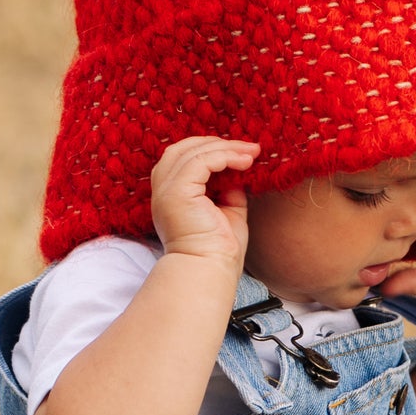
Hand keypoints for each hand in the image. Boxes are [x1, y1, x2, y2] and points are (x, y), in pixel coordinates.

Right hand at [151, 136, 258, 271]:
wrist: (210, 271)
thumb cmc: (219, 251)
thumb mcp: (228, 211)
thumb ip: (229, 190)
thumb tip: (238, 172)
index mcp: (172, 195)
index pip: (185, 158)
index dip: (213, 150)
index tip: (244, 153)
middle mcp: (163, 190)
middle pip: (185, 148)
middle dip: (219, 143)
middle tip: (250, 148)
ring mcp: (167, 190)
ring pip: (194, 151)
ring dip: (227, 148)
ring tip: (252, 153)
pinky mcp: (177, 192)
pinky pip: (201, 161)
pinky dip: (224, 156)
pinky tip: (244, 162)